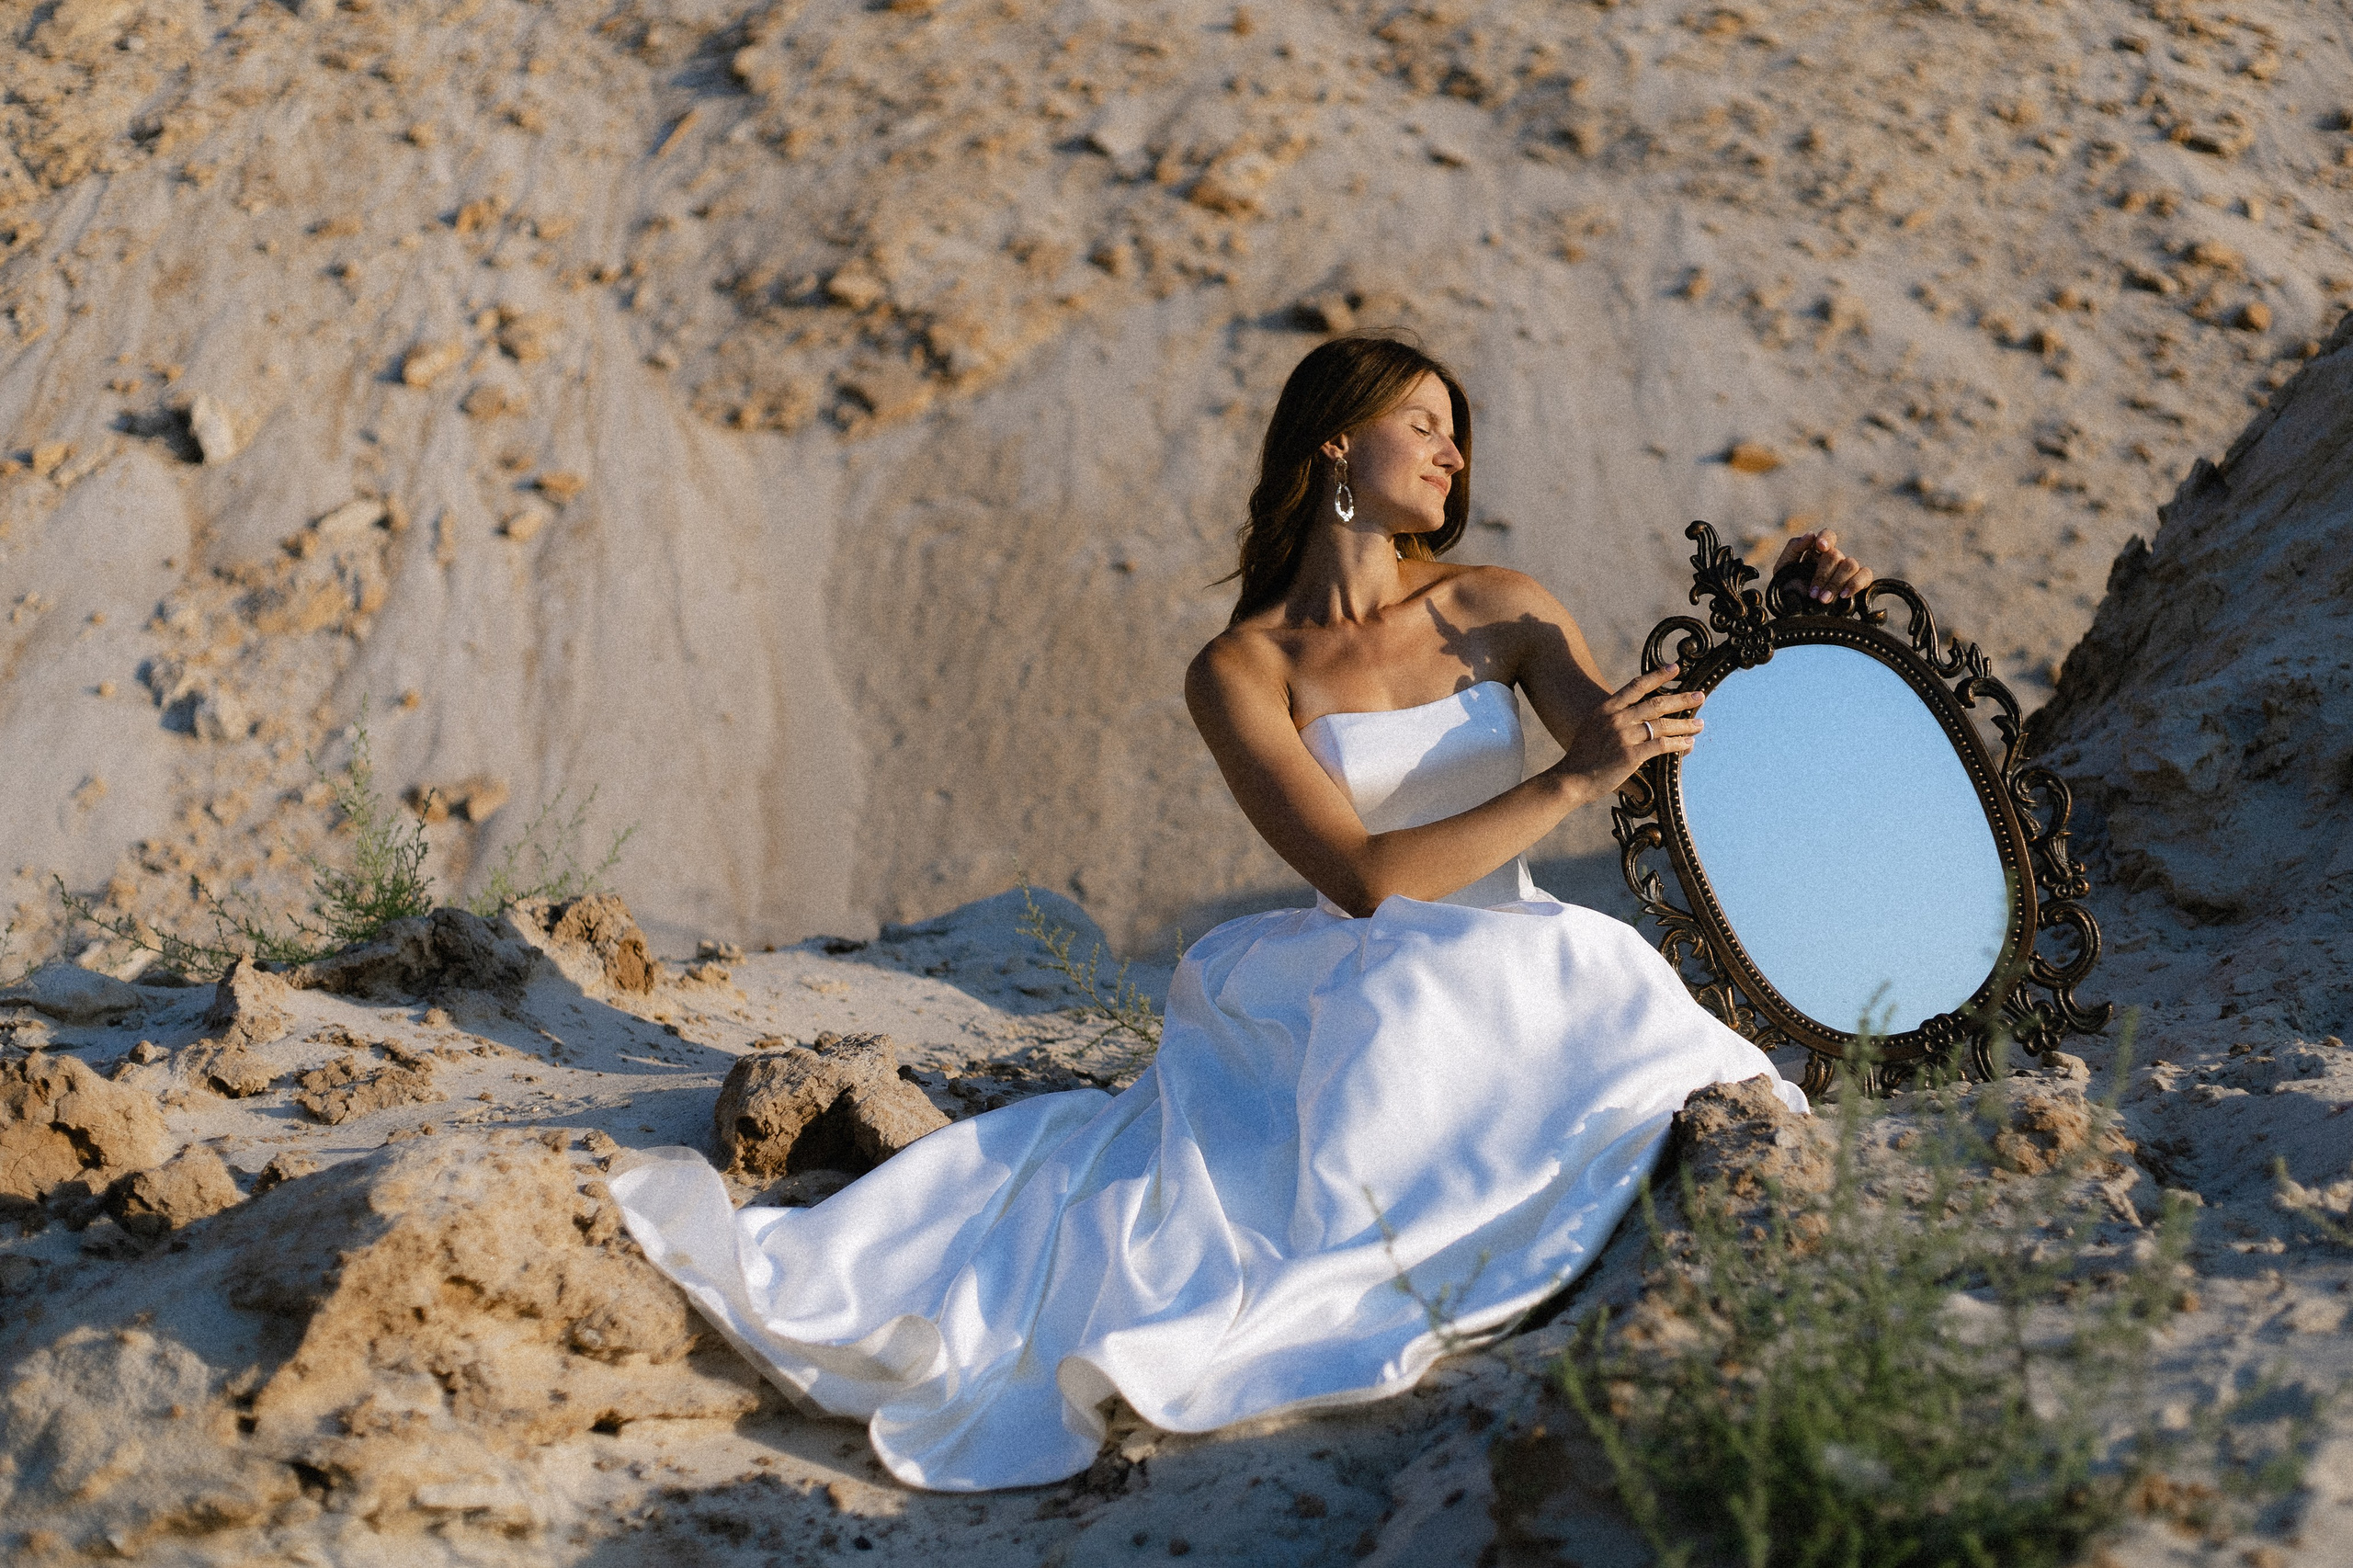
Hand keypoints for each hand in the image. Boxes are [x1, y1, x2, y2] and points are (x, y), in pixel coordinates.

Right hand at [1557, 662, 1703, 793]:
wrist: (1571, 779)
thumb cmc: (1582, 757)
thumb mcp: (1593, 728)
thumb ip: (1612, 719)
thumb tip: (1637, 718)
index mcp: (1606, 709)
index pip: (1636, 686)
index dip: (1657, 676)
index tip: (1675, 668)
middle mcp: (1616, 719)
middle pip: (1655, 704)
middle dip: (1681, 699)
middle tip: (1700, 696)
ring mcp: (1624, 736)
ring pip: (1662, 725)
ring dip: (1684, 724)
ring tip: (1700, 724)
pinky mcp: (1631, 755)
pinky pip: (1661, 746)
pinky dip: (1677, 744)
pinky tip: (1688, 744)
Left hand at [1772, 529, 1874, 603]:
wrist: (1795, 615)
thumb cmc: (1788, 590)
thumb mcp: (1782, 568)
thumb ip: (1793, 548)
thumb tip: (1811, 535)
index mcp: (1817, 552)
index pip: (1828, 536)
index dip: (1827, 538)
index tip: (1820, 547)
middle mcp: (1834, 559)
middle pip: (1835, 555)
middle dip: (1823, 575)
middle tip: (1812, 594)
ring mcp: (1846, 570)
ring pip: (1850, 564)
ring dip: (1836, 582)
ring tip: (1823, 599)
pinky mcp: (1858, 583)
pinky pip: (1866, 575)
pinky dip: (1855, 583)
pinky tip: (1843, 595)